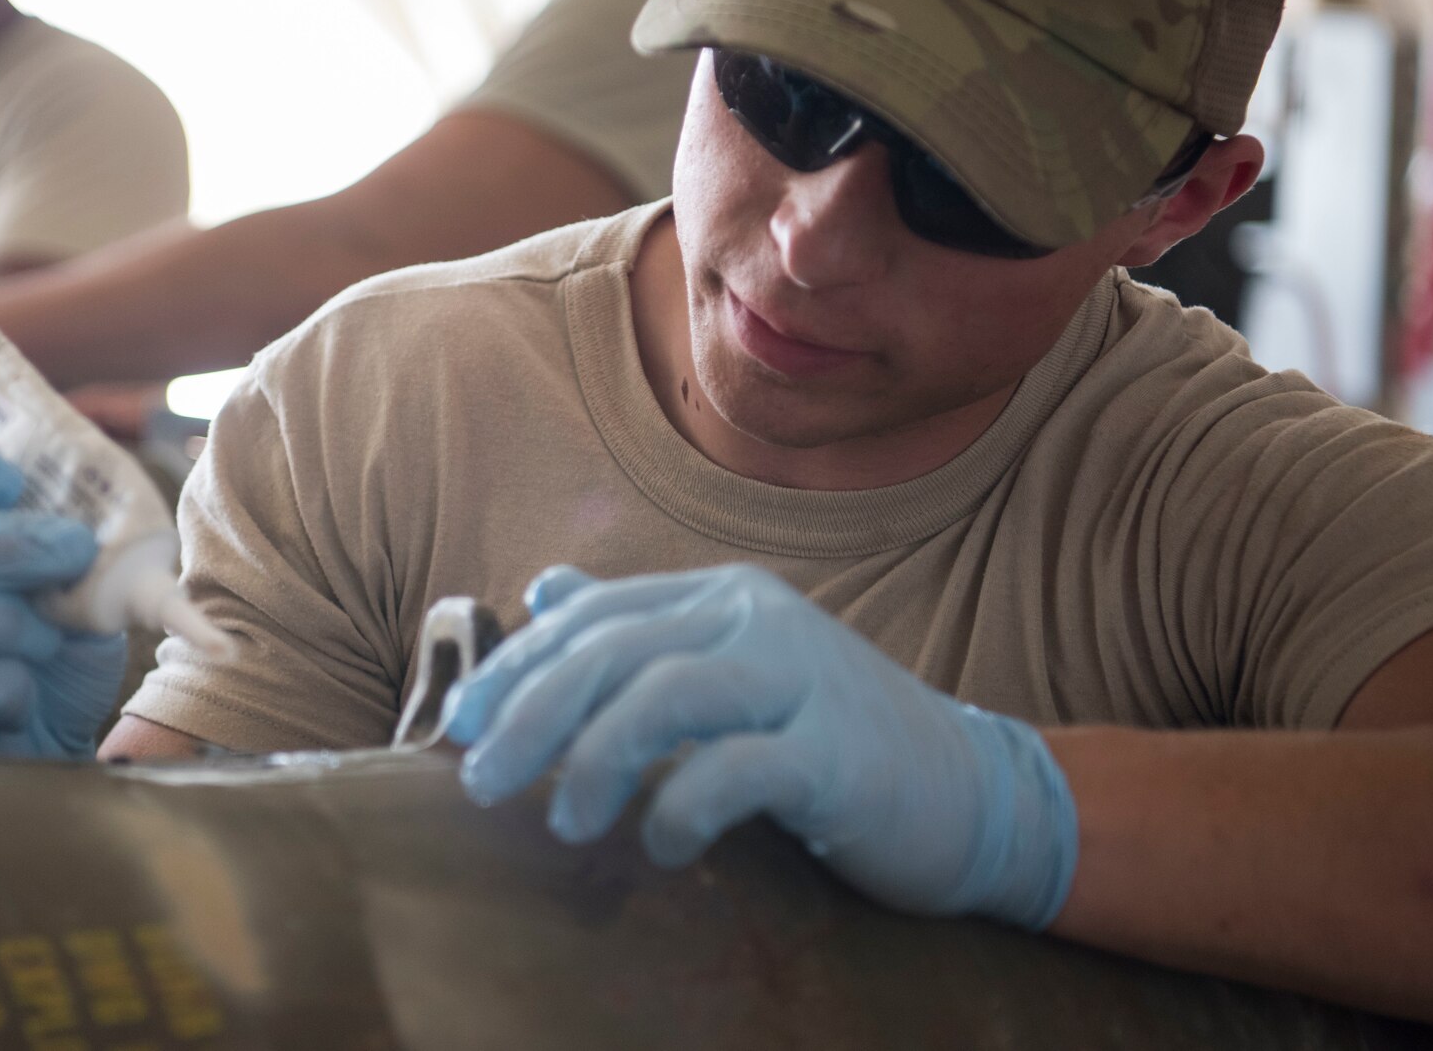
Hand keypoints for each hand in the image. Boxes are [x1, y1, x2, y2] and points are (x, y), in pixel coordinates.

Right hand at [0, 418, 126, 758]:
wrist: (52, 743)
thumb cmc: (53, 646)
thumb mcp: (74, 573)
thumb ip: (67, 526)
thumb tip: (85, 491)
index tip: (9, 480)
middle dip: (6, 543)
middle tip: (75, 550)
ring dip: (2, 619)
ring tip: (49, 637)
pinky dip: (1, 685)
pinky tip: (21, 694)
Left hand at [444, 565, 1077, 930]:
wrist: (973, 792)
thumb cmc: (832, 739)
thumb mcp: (732, 668)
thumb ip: (644, 630)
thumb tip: (546, 588)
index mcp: (725, 597)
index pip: (595, 616)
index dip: (518, 665)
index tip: (459, 722)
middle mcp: (758, 621)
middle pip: (615, 650)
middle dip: (532, 713)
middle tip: (480, 780)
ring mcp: (802, 680)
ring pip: (666, 694)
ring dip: (596, 759)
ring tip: (565, 823)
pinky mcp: (837, 753)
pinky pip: (737, 769)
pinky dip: (681, 806)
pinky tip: (659, 844)